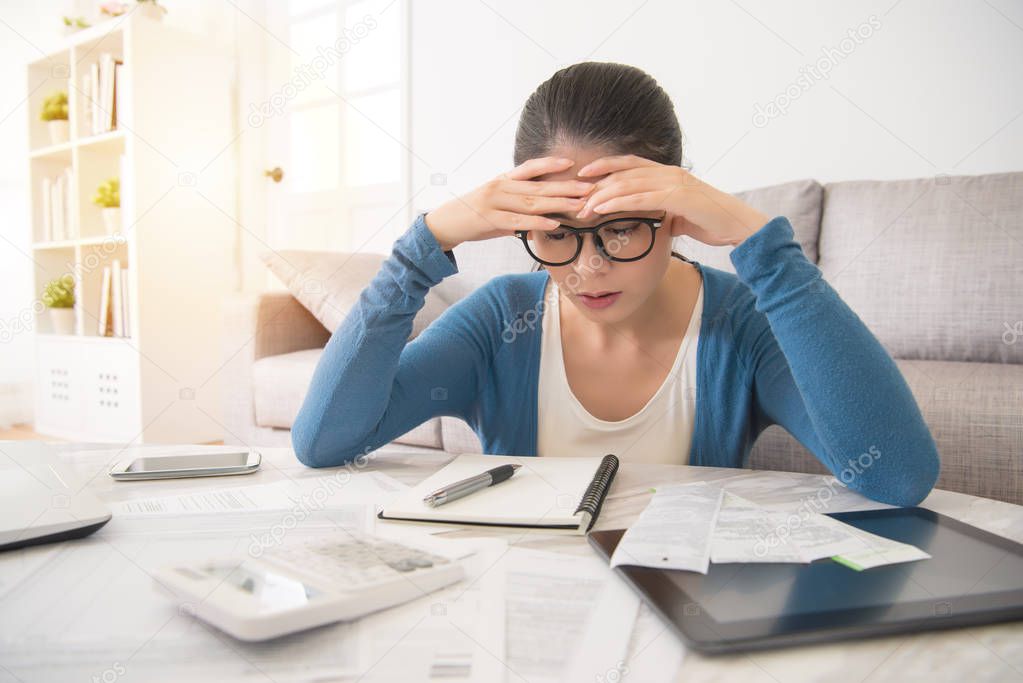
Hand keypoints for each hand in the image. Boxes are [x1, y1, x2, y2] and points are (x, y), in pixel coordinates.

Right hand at [423, 157, 594, 251]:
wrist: (444, 225)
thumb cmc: (473, 216)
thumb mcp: (496, 206)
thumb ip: (518, 208)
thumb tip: (541, 216)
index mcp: (503, 180)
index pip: (530, 168)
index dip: (551, 164)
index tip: (572, 163)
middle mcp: (500, 186)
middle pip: (538, 185)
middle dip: (565, 187)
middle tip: (588, 188)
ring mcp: (494, 202)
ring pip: (531, 202)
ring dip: (558, 204)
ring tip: (578, 205)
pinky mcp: (489, 219)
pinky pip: (518, 220)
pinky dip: (538, 221)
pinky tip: (554, 223)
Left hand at [575, 155, 770, 246]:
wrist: (738, 226)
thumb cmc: (711, 221)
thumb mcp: (680, 215)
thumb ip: (663, 213)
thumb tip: (651, 221)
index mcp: (668, 174)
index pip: (630, 164)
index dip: (605, 166)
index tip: (582, 174)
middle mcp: (669, 173)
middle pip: (624, 172)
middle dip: (596, 184)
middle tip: (575, 196)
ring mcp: (674, 183)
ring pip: (628, 184)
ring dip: (602, 195)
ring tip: (582, 206)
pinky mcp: (678, 197)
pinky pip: (641, 199)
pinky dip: (618, 203)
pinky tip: (601, 209)